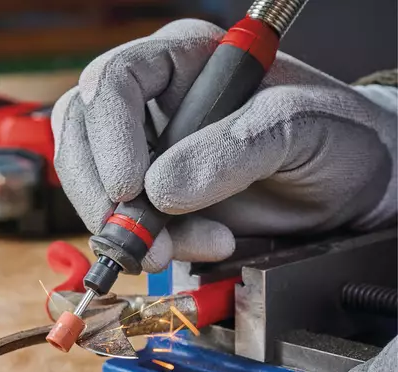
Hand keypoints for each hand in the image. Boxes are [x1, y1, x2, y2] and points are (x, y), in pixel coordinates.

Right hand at [51, 19, 396, 272]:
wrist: (353, 188)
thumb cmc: (338, 138)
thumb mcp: (303, 129)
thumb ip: (239, 148)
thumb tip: (160, 189)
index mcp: (186, 59)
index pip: (116, 79)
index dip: (110, 134)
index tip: (131, 188)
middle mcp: (155, 100)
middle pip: (80, 128)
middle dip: (97, 189)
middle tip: (134, 236)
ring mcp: (147, 149)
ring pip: (88, 177)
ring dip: (118, 225)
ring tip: (171, 250)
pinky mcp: (151, 195)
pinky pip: (117, 218)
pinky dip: (141, 244)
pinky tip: (189, 248)